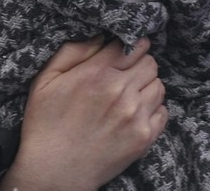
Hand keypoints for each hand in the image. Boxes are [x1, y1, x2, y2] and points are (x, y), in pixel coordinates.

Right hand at [0, 36, 167, 190]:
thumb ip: (73, 51)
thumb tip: (100, 36)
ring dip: (147, 85)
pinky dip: (154, 109)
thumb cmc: (46, 124)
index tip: (124, 52)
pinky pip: (163, 110)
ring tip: (131, 94)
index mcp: (97, 73)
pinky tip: (136, 113)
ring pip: (158, 84)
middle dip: (140, 63)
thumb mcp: (46, 80)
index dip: (127, 46)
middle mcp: (120, 91)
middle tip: (127, 73)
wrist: (54, 172)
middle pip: (149, 62)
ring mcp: (135, 115)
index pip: (130, 45)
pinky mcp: (144, 137)